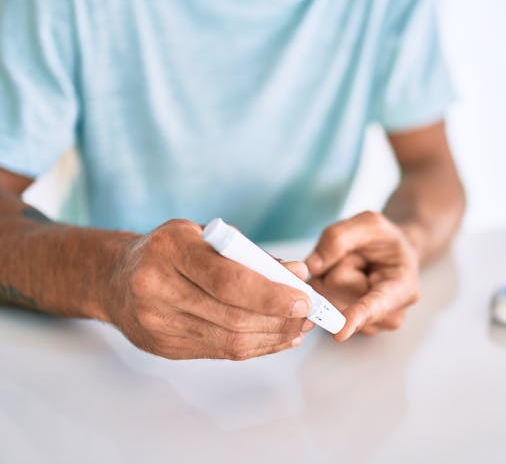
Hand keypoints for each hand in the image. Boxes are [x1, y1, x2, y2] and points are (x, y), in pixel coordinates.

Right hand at [106, 219, 313, 359]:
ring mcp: (157, 323)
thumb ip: (248, 254)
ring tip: (300, 326)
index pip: (228, 280)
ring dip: (274, 336)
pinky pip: (220, 351)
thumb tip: (297, 274)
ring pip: (229, 340)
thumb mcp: (204, 235)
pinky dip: (256, 346)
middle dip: (280, 318)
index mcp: (170, 249)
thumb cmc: (169, 250)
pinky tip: (278, 337)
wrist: (115, 278)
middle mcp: (157, 288)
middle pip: (232, 316)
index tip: (304, 298)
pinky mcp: (164, 348)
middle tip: (310, 314)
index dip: (272, 294)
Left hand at [306, 211, 419, 340]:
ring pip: (325, 297)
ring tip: (357, 270)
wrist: (393, 255)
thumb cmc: (386, 240)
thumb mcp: (369, 223)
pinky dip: (326, 287)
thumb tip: (312, 266)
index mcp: (403, 288)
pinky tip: (348, 283)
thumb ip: (340, 238)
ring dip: (332, 275)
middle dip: (339, 266)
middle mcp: (388, 314)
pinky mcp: (347, 328)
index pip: (377, 304)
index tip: (341, 333)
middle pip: (338, 290)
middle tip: (361, 258)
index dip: (358, 316)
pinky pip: (320, 305)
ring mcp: (368, 325)